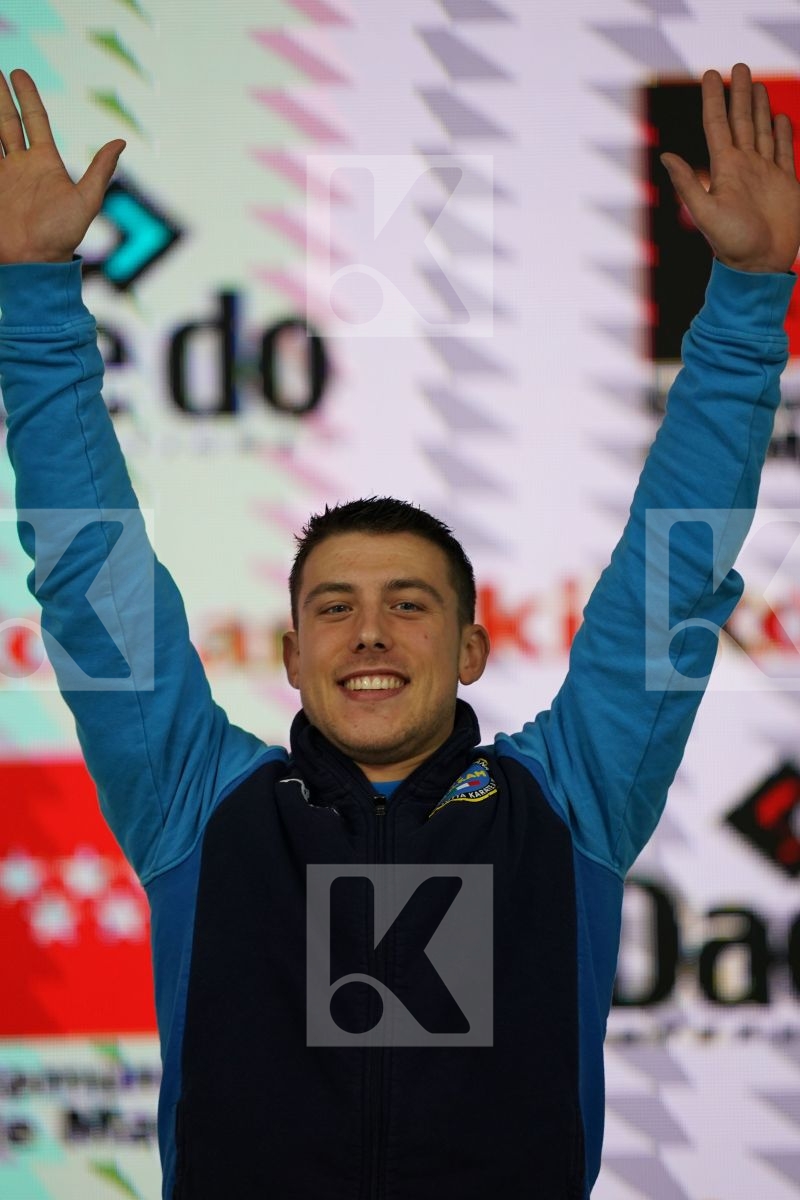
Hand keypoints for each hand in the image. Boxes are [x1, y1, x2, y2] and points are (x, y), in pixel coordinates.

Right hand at [0, 68, 124, 263]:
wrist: (33, 262)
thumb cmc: (62, 236)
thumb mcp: (86, 201)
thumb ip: (100, 171)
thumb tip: (120, 141)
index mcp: (45, 162)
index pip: (34, 119)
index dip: (27, 96)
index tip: (18, 73)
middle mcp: (22, 164)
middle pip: (7, 121)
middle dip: (0, 96)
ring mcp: (3, 175)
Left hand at [661, 63, 799, 273]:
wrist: (760, 266)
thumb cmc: (731, 245)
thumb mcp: (705, 214)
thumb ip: (688, 184)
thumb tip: (665, 155)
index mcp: (725, 169)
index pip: (717, 126)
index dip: (714, 100)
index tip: (710, 74)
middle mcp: (744, 166)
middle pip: (741, 121)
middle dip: (740, 94)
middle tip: (739, 66)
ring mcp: (765, 173)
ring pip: (762, 130)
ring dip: (759, 108)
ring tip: (757, 85)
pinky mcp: (785, 183)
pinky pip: (784, 151)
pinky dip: (783, 133)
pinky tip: (780, 118)